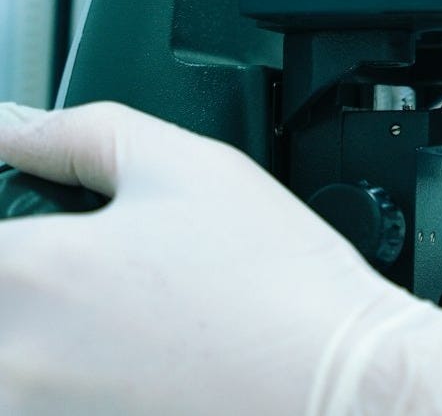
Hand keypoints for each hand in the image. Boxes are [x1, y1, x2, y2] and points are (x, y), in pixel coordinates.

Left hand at [0, 101, 441, 415]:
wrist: (333, 381)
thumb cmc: (273, 282)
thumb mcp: (187, 165)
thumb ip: (82, 134)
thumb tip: (16, 129)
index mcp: (29, 272)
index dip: (16, 209)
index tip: (46, 208)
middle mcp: (12, 360)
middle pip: (1, 294)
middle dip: (33, 272)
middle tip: (99, 260)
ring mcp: (37, 414)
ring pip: (15, 354)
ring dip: (48, 330)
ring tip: (132, 311)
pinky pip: (48, 393)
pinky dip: (78, 373)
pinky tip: (145, 353)